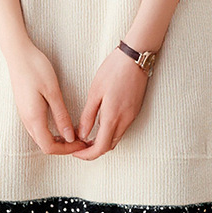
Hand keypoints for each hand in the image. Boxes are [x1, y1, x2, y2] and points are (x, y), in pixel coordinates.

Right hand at [6, 39, 87, 155]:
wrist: (18, 54)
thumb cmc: (36, 68)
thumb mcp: (52, 91)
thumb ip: (61, 116)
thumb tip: (70, 137)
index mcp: (34, 118)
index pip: (49, 147)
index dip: (67, 150)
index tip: (81, 143)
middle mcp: (26, 120)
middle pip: (44, 145)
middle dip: (64, 147)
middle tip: (81, 140)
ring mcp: (24, 114)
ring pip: (41, 137)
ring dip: (58, 140)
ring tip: (75, 132)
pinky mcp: (25, 108)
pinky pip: (38, 128)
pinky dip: (51, 131)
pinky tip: (62, 123)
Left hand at [72, 46, 149, 160]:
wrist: (135, 58)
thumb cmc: (114, 70)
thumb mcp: (95, 92)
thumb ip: (88, 115)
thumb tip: (81, 134)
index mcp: (113, 117)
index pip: (100, 148)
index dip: (87, 154)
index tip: (76, 152)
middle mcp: (125, 120)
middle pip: (108, 146)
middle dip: (93, 150)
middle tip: (79, 144)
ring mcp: (132, 116)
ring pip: (116, 138)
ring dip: (102, 140)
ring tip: (87, 134)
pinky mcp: (135, 110)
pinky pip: (122, 128)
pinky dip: (110, 131)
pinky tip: (100, 123)